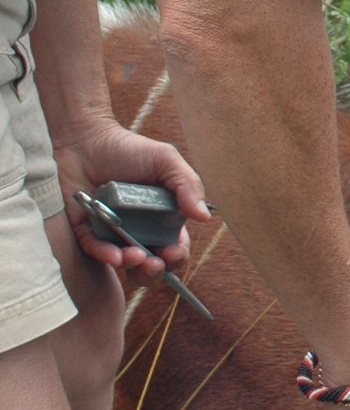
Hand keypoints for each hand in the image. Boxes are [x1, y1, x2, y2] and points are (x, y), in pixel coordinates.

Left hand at [53, 112, 209, 277]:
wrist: (85, 138)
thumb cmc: (127, 148)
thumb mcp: (164, 161)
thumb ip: (187, 185)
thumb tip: (205, 217)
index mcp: (160, 218)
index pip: (174, 247)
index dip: (177, 256)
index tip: (174, 251)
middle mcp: (137, 230)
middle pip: (151, 265)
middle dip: (156, 271)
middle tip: (155, 262)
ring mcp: (111, 233)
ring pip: (125, 265)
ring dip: (133, 268)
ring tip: (135, 257)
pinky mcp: (85, 232)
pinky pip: (95, 251)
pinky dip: (106, 256)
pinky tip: (115, 255)